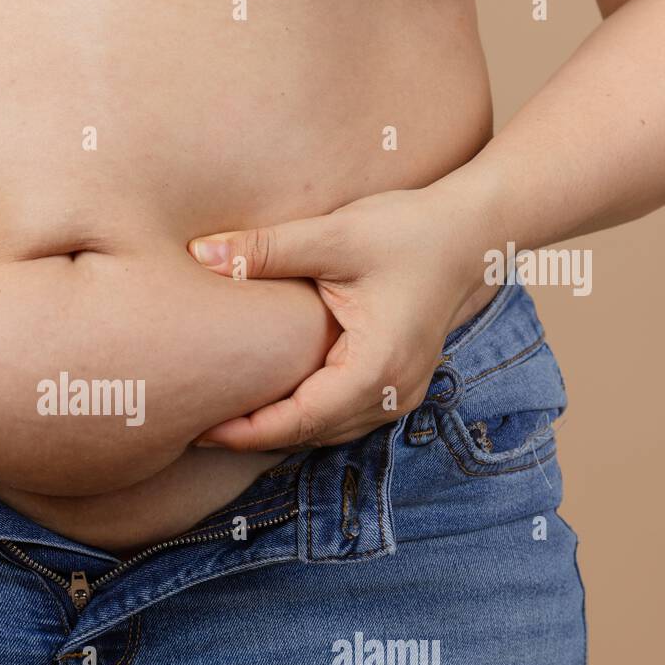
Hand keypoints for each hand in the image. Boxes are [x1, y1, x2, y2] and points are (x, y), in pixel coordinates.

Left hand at [186, 184, 498, 449]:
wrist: (469, 233)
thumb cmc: (406, 230)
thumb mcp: (333, 235)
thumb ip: (264, 249)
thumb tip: (198, 254)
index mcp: (377, 368)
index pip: (301, 420)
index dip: (247, 432)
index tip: (200, 429)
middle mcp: (392, 394)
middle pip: (309, 434)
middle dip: (253, 435)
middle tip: (194, 424)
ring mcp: (398, 396)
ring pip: (325, 431)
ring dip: (276, 429)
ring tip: (220, 419)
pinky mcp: (395, 387)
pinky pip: (339, 417)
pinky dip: (301, 415)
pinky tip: (264, 401)